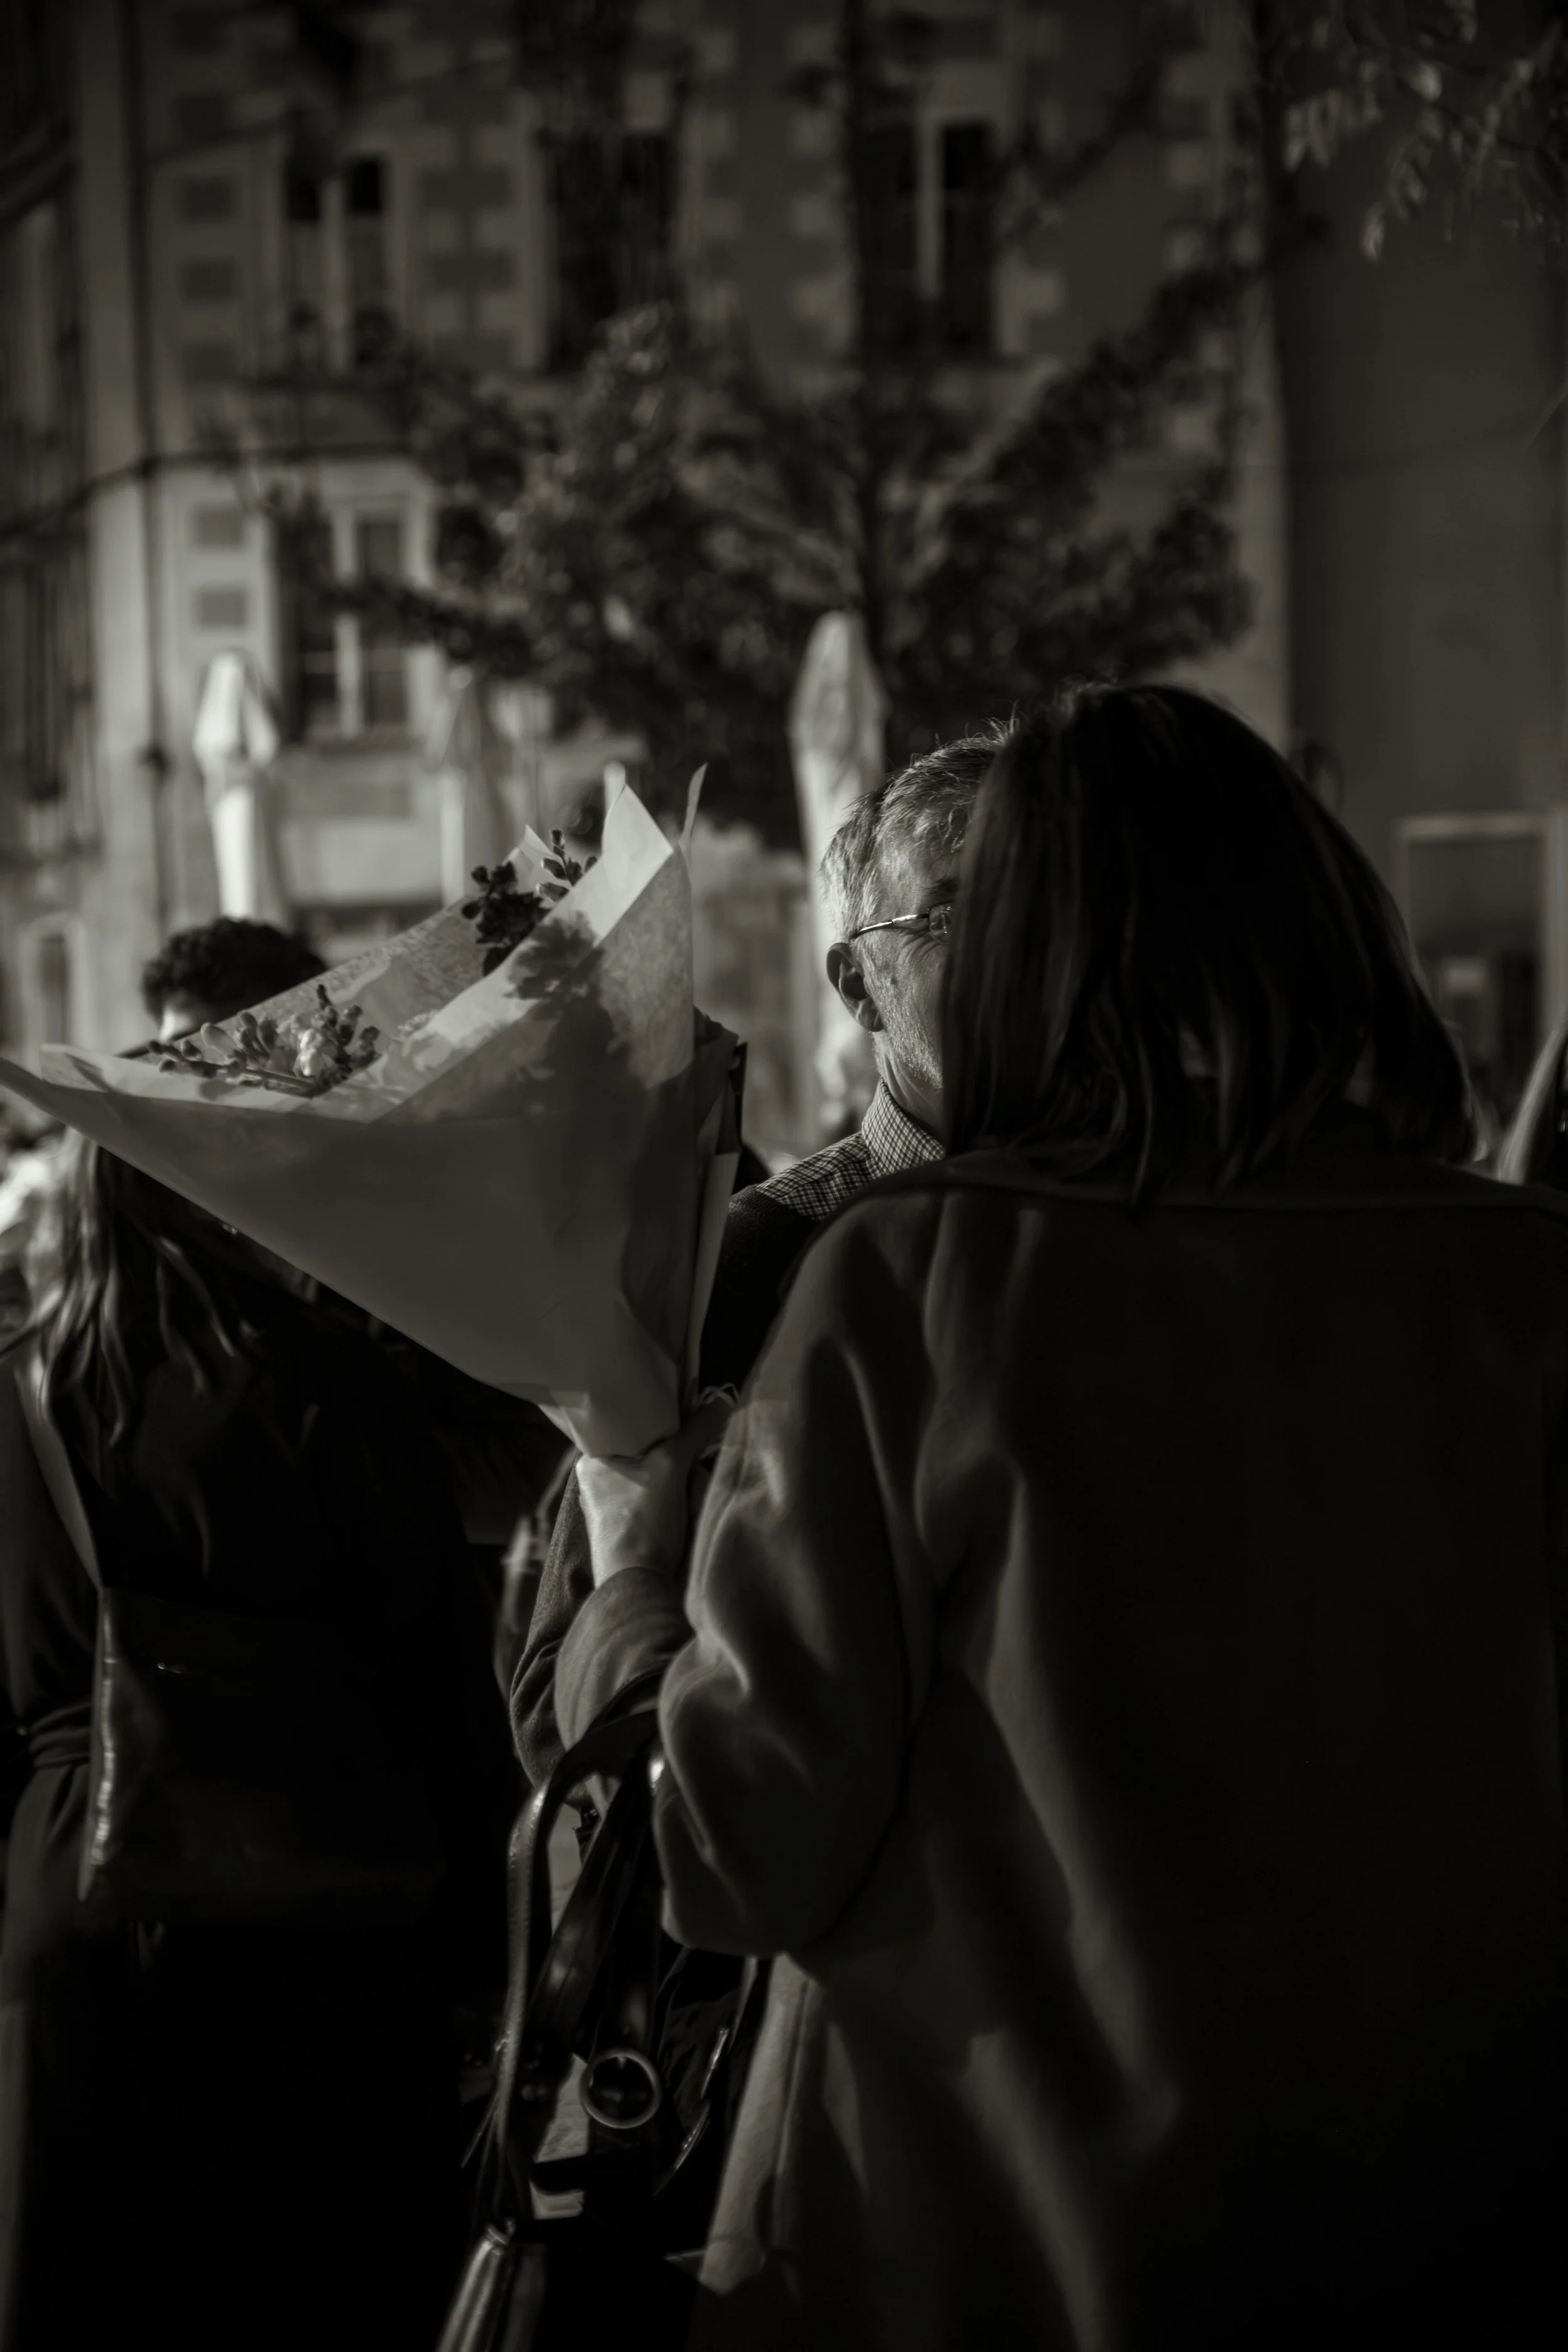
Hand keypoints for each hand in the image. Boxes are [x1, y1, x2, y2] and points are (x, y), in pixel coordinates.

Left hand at [577, 1392, 735, 1589]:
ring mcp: (618, 1511)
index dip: (662, 1426)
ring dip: (688, 1491)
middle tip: (691, 1475)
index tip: (686, 1426)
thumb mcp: (670, 1466)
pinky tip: (690, 1518)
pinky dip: (685, 1511)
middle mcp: (601, 1485)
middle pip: (655, 1457)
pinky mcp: (637, 1533)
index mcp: (593, 1463)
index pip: (631, 1429)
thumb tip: (721, 1401)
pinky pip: (669, 1508)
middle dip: (682, 1467)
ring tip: (691, 1504)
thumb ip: (694, 1432)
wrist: (641, 1587)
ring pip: (667, 1483)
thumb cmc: (642, 1522)